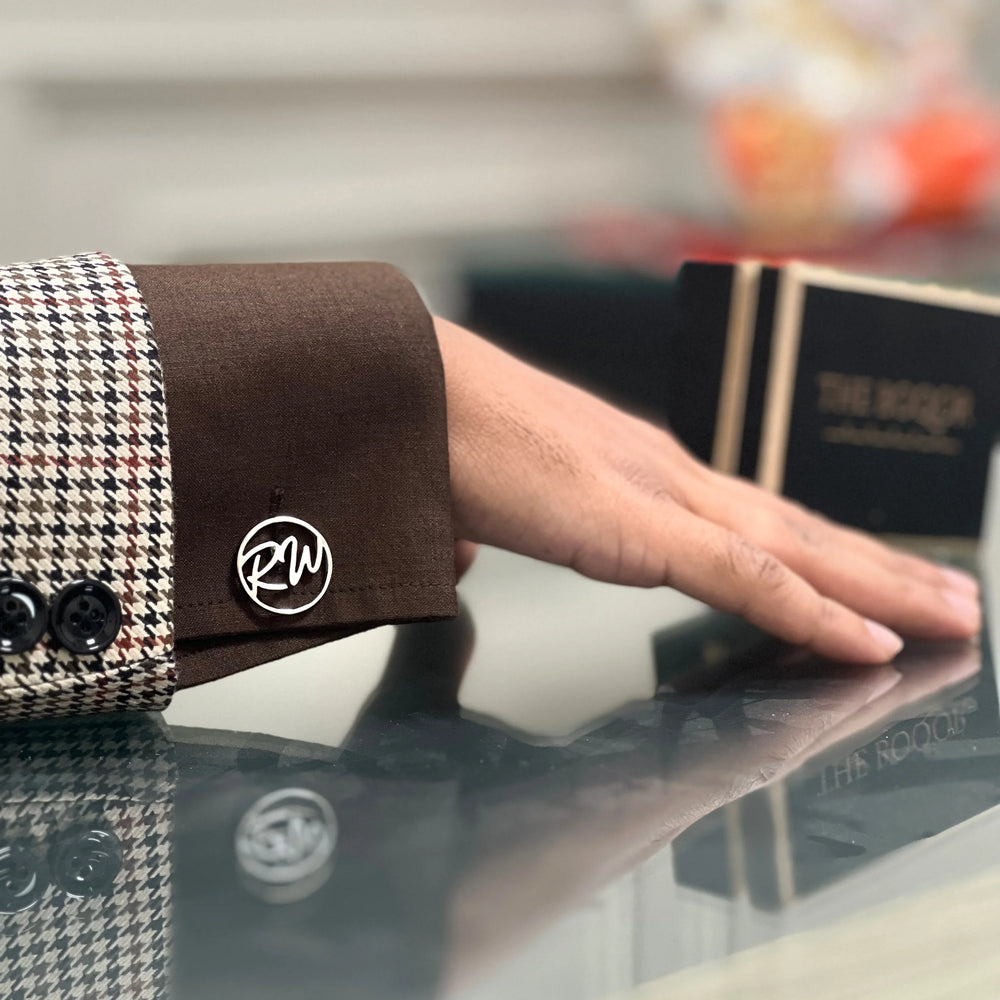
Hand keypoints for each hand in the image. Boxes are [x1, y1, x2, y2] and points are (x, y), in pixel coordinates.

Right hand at [434, 317, 980, 663]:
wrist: (399, 387)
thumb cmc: (434, 433)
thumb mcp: (472, 501)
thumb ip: (489, 533)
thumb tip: (471, 556)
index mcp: (630, 471)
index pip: (747, 520)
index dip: (815, 552)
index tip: (868, 579)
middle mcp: (663, 473)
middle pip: (795, 530)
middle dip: (881, 566)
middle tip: (956, 595)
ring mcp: (656, 493)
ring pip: (795, 551)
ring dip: (881, 586)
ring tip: (954, 614)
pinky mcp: (635, 524)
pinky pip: (745, 578)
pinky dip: (814, 613)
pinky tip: (871, 644)